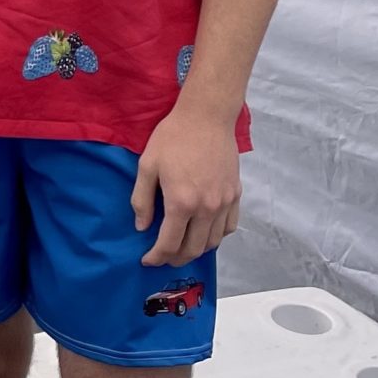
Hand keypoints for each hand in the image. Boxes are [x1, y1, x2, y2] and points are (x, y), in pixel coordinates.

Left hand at [132, 104, 240, 266]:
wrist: (206, 117)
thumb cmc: (173, 138)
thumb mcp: (147, 165)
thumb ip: (142, 200)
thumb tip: (142, 227)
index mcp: (182, 203)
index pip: (169, 244)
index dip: (156, 257)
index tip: (147, 260)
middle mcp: (206, 208)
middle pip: (193, 249)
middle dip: (175, 259)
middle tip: (163, 257)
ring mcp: (224, 203)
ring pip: (213, 242)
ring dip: (196, 250)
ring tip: (182, 247)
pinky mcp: (235, 194)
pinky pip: (229, 227)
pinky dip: (216, 236)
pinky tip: (205, 232)